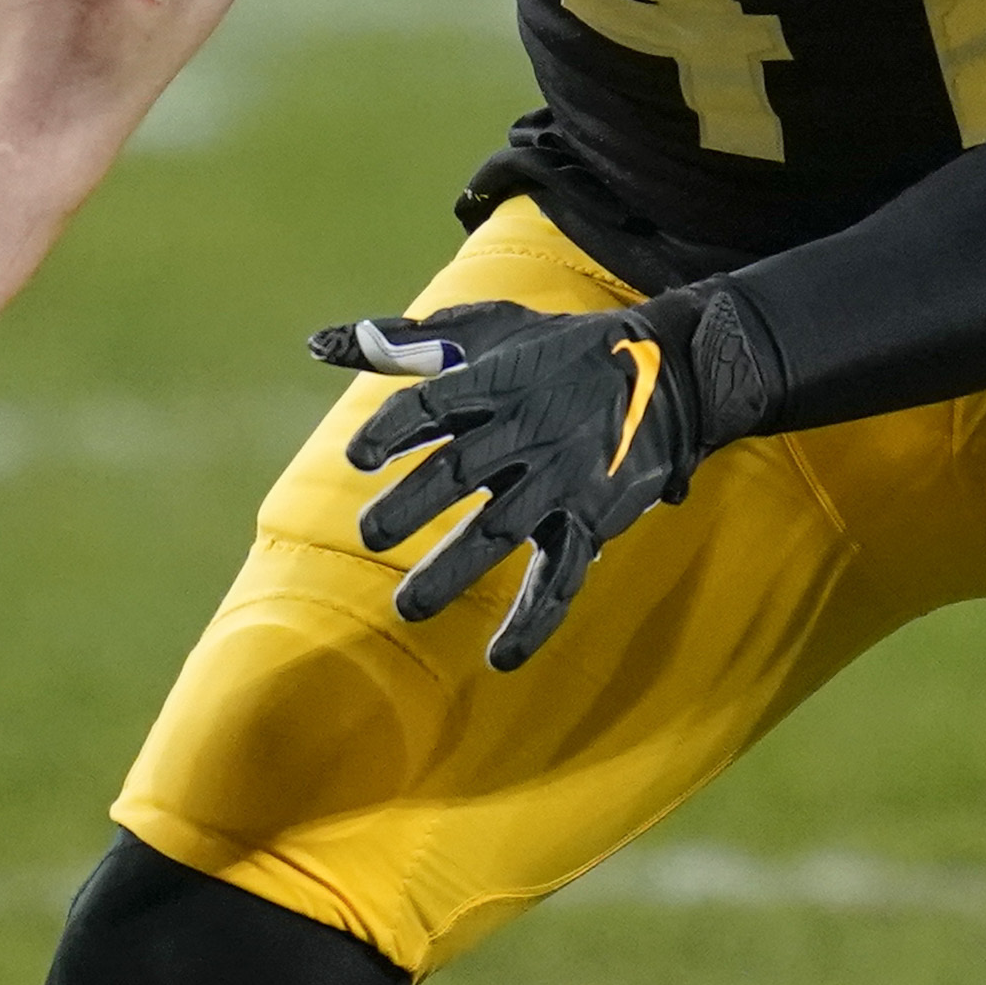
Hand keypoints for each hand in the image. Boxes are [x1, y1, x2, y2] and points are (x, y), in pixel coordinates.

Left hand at [310, 290, 720, 670]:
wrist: (668, 372)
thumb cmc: (559, 349)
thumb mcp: (489, 328)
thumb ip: (405, 343)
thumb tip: (317, 345)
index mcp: (497, 382)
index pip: (434, 403)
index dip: (394, 429)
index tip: (358, 457)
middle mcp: (526, 430)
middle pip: (460, 469)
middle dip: (414, 503)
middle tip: (368, 535)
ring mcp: (561, 478)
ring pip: (502, 530)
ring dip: (454, 568)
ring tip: (408, 606)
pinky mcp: (591, 519)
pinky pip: (562, 577)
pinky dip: (534, 620)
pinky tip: (500, 657)